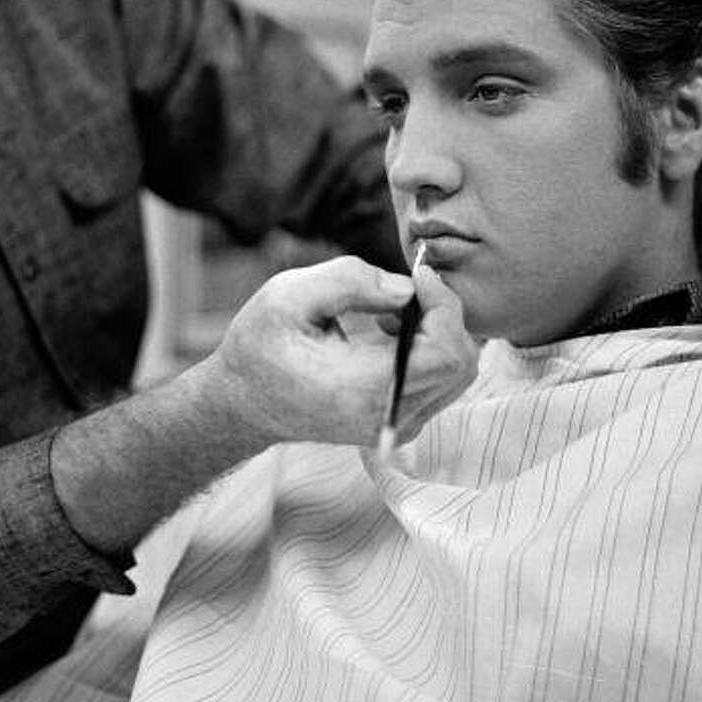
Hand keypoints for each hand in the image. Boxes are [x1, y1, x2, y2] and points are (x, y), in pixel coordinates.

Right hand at [201, 255, 477, 447]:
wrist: (241, 403)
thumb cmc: (259, 346)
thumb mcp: (288, 295)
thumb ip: (350, 281)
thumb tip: (407, 289)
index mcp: (361, 388)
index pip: (445, 353)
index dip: (444, 304)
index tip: (418, 274)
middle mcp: (386, 417)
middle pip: (461, 364)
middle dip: (444, 313)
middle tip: (408, 286)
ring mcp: (394, 426)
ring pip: (456, 374)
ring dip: (437, 330)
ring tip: (387, 311)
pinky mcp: (396, 423)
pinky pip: (440, 383)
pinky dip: (429, 348)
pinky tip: (386, 331)